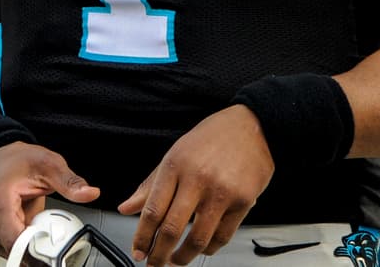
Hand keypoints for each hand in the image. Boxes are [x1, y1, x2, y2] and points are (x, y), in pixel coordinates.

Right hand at [0, 141, 100, 256]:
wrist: (5, 159)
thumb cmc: (21, 160)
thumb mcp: (50, 164)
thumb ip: (70, 182)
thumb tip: (90, 193)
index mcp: (0, 203)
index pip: (14, 240)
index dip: (34, 252)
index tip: (54, 255)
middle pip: (14, 251)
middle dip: (37, 254)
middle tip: (57, 250)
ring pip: (13, 254)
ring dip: (33, 252)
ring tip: (51, 240)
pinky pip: (14, 250)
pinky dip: (29, 248)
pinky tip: (42, 239)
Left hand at [117, 105, 273, 266]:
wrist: (252, 126)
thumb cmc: (213, 137)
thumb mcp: (176, 153)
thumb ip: (151, 184)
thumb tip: (127, 207)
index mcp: (175, 165)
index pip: (152, 210)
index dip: (142, 237)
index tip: (138, 251)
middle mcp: (197, 178)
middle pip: (171, 229)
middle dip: (159, 255)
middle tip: (154, 264)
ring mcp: (221, 191)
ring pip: (197, 239)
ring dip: (183, 257)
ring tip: (176, 260)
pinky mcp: (243, 201)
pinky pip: (222, 236)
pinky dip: (209, 248)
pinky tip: (202, 248)